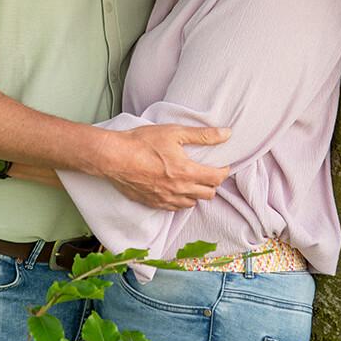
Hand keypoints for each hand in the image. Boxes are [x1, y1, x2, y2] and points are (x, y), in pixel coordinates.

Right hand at [105, 124, 230, 210]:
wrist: (115, 157)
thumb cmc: (142, 142)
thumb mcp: (175, 132)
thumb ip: (203, 135)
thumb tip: (226, 133)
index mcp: (187, 172)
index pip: (217, 178)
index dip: (224, 171)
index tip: (222, 164)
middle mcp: (179, 189)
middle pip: (208, 194)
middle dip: (212, 183)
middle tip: (208, 171)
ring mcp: (166, 199)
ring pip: (192, 203)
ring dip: (197, 193)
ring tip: (192, 180)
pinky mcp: (153, 203)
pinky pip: (175, 208)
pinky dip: (181, 200)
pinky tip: (176, 189)